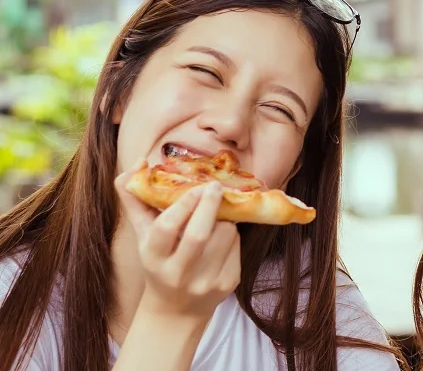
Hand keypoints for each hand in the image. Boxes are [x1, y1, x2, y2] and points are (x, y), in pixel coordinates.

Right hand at [115, 168, 241, 319]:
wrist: (177, 309)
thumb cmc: (159, 261)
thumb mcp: (142, 235)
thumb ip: (135, 199)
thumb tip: (139, 162)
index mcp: (152, 257)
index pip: (165, 228)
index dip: (182, 206)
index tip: (195, 187)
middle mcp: (177, 273)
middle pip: (198, 234)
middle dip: (210, 206)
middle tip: (214, 186)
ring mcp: (204, 281)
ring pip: (224, 236)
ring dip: (224, 219)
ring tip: (214, 216)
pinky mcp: (227, 283)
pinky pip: (236, 247)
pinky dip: (232, 235)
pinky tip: (221, 238)